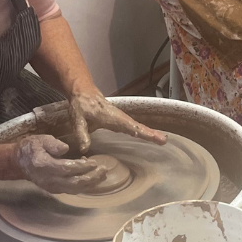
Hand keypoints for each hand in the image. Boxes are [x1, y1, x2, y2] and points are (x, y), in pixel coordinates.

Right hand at [13, 134, 107, 193]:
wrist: (20, 162)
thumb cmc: (32, 148)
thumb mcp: (40, 140)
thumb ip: (52, 143)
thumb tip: (65, 148)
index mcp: (43, 165)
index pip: (66, 168)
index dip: (81, 167)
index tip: (93, 162)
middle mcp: (48, 179)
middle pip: (73, 183)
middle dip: (91, 177)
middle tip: (104, 169)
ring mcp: (52, 187)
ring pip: (75, 189)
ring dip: (91, 183)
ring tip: (103, 175)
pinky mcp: (55, 190)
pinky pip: (73, 190)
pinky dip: (85, 186)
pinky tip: (93, 178)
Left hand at [33, 93, 166, 155]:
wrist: (84, 93)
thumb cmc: (81, 105)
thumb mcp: (77, 119)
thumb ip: (81, 133)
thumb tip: (85, 149)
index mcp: (112, 117)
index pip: (130, 126)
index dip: (143, 132)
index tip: (155, 136)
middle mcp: (120, 118)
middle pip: (138, 126)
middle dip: (151, 133)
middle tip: (164, 140)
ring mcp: (121, 119)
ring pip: (137, 126)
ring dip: (149, 133)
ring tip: (162, 140)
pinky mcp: (120, 121)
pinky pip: (133, 127)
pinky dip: (143, 131)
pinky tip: (149, 137)